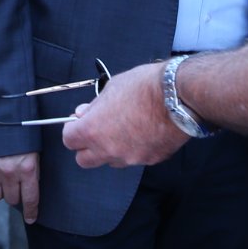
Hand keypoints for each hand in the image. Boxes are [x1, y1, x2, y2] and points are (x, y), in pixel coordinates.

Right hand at [0, 153, 40, 224]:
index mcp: (28, 168)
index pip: (31, 198)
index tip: (31, 218)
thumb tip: (30, 189)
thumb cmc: (19, 133)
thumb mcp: (33, 151)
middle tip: (14, 186)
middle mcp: (10, 173)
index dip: (31, 211)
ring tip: (1, 181)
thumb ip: (31, 170)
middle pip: (12, 200)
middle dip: (14, 195)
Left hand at [62, 61, 187, 168]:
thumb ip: (94, 107)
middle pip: (84, 160)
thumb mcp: (111, 89)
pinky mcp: (150, 160)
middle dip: (86, 147)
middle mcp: (108, 150)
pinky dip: (135, 148)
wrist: (178, 96)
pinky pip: (135, 158)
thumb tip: (83, 114)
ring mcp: (130, 158)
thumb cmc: (144, 87)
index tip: (78, 122)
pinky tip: (144, 131)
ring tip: (125, 128)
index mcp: (93, 131)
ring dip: (111, 149)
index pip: (69, 140)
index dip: (72, 129)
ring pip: (111, 161)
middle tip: (96, 130)